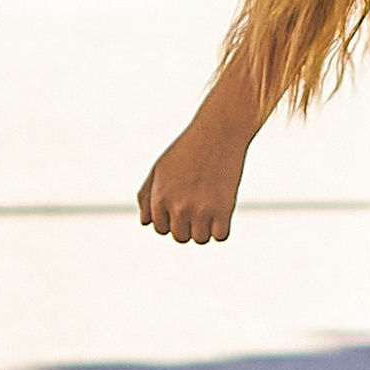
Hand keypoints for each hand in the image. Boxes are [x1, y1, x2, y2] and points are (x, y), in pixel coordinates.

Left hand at [137, 101, 251, 246]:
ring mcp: (201, 210)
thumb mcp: (160, 168)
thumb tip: (146, 222)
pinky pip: (221, 236)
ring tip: (210, 205)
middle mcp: (178, 207)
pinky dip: (221, 228)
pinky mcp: (223, 210)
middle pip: (180, 237)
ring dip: (205, 228)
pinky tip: (222, 210)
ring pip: (200, 239)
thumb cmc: (188, 148)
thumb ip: (147, 195)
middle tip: (198, 202)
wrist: (219, 130)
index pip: (161, 228)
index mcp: (159, 198)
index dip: (172, 217)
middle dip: (188, 224)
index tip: (184, 200)